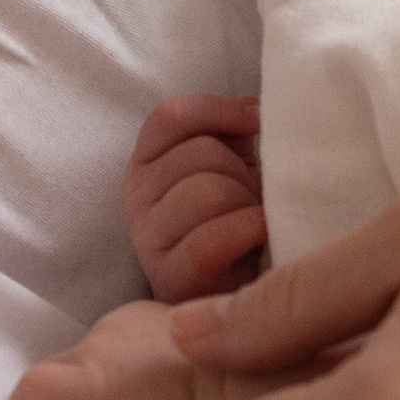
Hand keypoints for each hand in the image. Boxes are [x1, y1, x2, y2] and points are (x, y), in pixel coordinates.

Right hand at [7, 301, 226, 399]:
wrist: (288, 385)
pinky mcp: (155, 310)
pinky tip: (157, 397)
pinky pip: (113, 345)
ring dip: (101, 397)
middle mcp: (108, 335)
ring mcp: (132, 317)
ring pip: (86, 362)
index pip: (33, 393)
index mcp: (101, 377)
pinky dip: (119, 374)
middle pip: (57, 383)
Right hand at [124, 94, 265, 300]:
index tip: (258, 122)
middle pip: (198, 154)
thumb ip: (232, 130)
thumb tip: (255, 106)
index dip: (219, 110)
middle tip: (255, 198)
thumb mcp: (232, 167)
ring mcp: (148, 241)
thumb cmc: (237, 224)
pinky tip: (263, 233)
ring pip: (206, 192)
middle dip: (242, 172)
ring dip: (247, 204)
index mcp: (147, 163)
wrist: (238, 293)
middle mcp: (136, 198)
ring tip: (256, 222)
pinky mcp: (170, 278)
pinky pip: (210, 239)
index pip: (171, 115)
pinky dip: (248, 229)